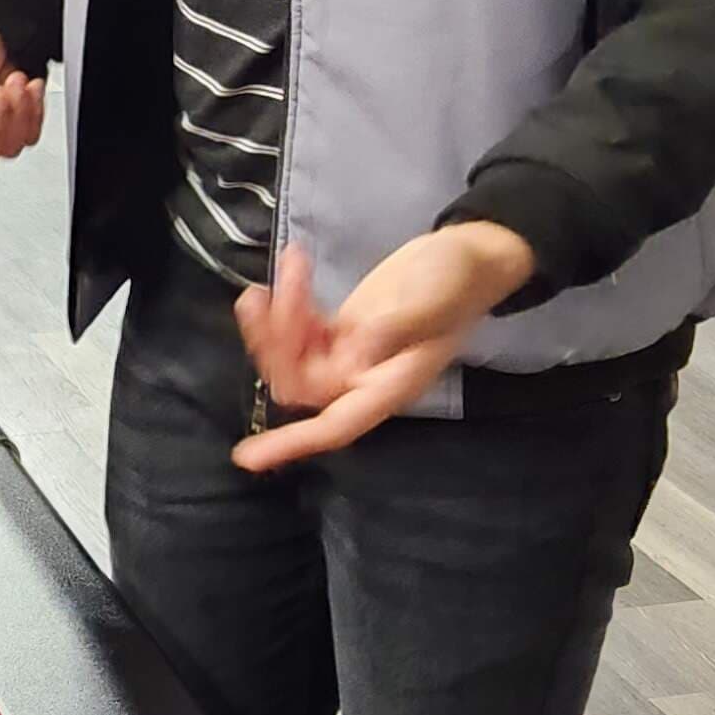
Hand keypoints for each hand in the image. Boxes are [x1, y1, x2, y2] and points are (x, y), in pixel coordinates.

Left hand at [231, 227, 536, 468]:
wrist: (467, 257)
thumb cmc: (458, 282)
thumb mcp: (431, 301)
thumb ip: (394, 328)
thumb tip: (352, 357)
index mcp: (389, 385)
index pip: (336, 425)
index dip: (292, 442)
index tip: (247, 456)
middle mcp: (364, 379)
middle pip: (300, 383)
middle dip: (277, 342)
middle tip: (275, 292)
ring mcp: (349, 354)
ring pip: (292, 357)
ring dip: (276, 320)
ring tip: (288, 270)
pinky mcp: (341, 330)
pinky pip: (299, 332)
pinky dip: (287, 305)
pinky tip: (292, 269)